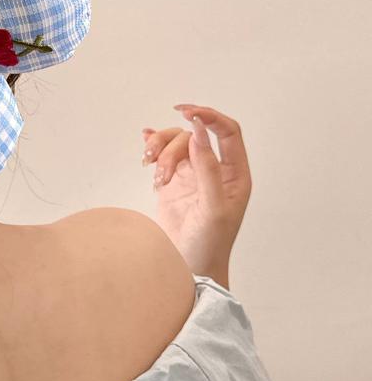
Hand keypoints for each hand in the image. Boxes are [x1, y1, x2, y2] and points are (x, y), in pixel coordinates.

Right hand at [141, 104, 251, 287]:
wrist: (190, 268)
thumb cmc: (210, 244)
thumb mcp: (213, 207)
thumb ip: (208, 168)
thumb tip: (200, 133)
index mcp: (235, 174)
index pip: (227, 132)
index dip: (208, 116)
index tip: (186, 112)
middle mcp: (216, 171)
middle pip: (194, 136)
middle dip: (173, 144)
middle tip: (155, 159)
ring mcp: (193, 176)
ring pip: (177, 145)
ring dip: (160, 152)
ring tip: (151, 170)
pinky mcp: (174, 184)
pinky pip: (164, 158)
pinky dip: (153, 154)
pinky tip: (146, 156)